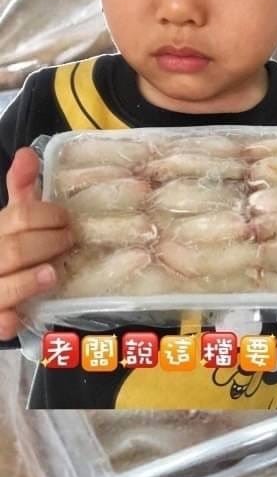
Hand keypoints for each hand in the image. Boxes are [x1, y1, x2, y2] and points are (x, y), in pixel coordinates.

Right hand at [0, 148, 74, 340]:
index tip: (66, 218)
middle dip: (46, 245)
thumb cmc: (5, 254)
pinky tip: (28, 312)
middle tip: (70, 242)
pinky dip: (15, 318)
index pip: (17, 217)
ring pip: (5, 285)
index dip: (46, 215)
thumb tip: (28, 154)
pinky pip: (3, 322)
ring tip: (52, 273)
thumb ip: (20, 191)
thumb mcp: (11, 221)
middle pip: (14, 249)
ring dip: (30, 281)